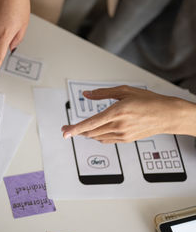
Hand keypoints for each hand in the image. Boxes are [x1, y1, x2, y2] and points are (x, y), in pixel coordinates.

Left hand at [61, 86, 195, 142]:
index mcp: (117, 112)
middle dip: (76, 131)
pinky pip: (105, 140)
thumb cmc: (149, 101)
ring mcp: (122, 134)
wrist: (167, 115)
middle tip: (66, 129)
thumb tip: (86, 94)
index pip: (90, 123)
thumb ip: (102, 93)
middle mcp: (119, 125)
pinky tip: (94, 132)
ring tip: (78, 129)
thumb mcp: (124, 91)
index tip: (65, 132)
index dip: (75, 129)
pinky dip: (97, 136)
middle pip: (90, 132)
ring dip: (85, 134)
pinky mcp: (125, 140)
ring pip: (96, 137)